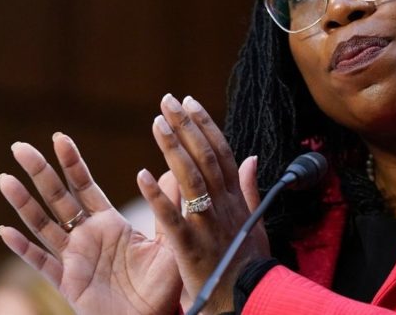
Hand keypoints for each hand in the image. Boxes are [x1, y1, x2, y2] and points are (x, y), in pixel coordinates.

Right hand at [0, 135, 182, 314]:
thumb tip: (171, 171)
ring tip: (5, 179)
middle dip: (39, 173)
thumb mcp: (169, 241)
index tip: (59, 137)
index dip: (72, 163)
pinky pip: (41, 263)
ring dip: (23, 203)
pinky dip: (23, 248)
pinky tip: (5, 231)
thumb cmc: (164, 285)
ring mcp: (74, 258)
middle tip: (20, 147)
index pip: (85, 186)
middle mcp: (87, 236)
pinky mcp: (68, 282)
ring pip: (43, 225)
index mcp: (110, 224)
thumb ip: (167, 209)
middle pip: (58, 198)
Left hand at [137, 94, 268, 313]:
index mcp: (235, 198)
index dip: (205, 125)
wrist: (246, 297)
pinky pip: (172, 218)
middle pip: (205, 157)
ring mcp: (207, 224)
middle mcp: (223, 205)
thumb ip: (248, 187)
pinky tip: (141, 174)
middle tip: (168, 100)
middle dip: (187, 125)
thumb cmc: (248, 262)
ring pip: (191, 178)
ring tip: (158, 122)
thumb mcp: (254, 221)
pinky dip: (157, 196)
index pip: (221, 152)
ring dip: (174, 148)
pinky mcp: (190, 246)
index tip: (189, 102)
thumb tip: (250, 157)